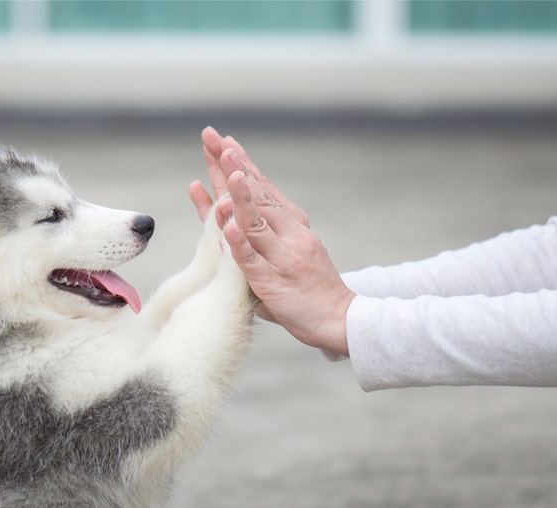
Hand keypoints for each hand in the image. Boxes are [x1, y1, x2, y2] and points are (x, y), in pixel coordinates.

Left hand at [188, 127, 355, 356]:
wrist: (340, 319)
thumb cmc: (309, 287)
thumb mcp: (289, 251)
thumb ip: (263, 234)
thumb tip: (232, 217)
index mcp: (291, 224)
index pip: (262, 188)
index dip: (242, 164)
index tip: (225, 141)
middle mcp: (289, 234)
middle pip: (257, 195)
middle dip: (234, 166)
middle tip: (216, 139)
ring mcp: (282, 257)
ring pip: (257, 222)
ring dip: (241, 196)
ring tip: (228, 170)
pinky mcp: (273, 282)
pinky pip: (253, 261)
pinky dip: (240, 244)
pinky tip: (228, 228)